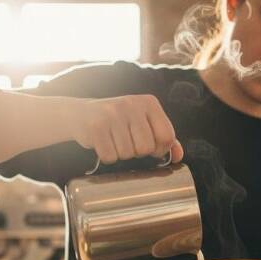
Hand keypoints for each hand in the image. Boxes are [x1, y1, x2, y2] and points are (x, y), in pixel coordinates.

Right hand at [69, 95, 183, 164]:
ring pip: (128, 154)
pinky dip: (107, 156)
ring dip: (121, 154)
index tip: (150, 147)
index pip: (167, 136)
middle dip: (137, 152)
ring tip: (113, 140)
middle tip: (127, 142)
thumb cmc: (118, 122)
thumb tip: (179, 156)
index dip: (159, 149)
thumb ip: (164, 137)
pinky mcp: (96, 126)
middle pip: (146, 148)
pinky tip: (103, 143)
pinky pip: (110, 156)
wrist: (81, 114)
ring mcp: (113, 114)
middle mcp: (132, 104)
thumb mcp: (143, 123)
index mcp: (149, 102)